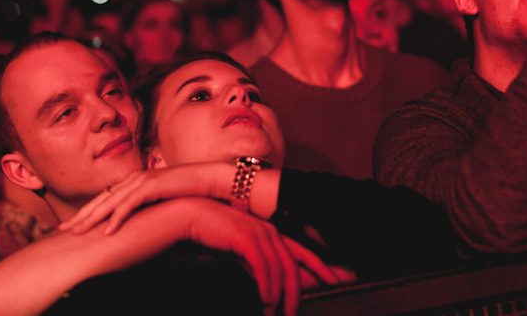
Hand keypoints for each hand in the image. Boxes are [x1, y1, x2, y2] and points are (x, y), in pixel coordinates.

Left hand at [59, 163, 230, 234]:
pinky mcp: (152, 186)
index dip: (86, 211)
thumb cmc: (186, 190)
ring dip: (92, 217)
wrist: (207, 179)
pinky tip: (107, 230)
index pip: (104, 197)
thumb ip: (146, 205)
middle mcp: (133, 179)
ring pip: (110, 201)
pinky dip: (117, 217)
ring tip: (77, 232)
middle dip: (80, 215)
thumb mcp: (160, 198)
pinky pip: (129, 204)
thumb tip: (136, 220)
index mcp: (133, 181)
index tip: (72, 224)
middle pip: (101, 199)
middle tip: (62, 229)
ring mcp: (142, 181)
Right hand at [177, 198, 355, 315]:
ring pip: (280, 268)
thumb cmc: (215, 237)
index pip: (302, 251)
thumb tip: (270, 289)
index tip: (337, 280)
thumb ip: (258, 266)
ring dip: (280, 295)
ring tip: (275, 314)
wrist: (190, 219)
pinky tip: (266, 300)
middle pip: (294, 264)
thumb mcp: (241, 255)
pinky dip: (267, 286)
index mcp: (271, 234)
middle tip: (294, 313)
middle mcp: (269, 231)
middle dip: (299, 290)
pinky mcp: (245, 237)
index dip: (320, 265)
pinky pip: (263, 266)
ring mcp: (258, 232)